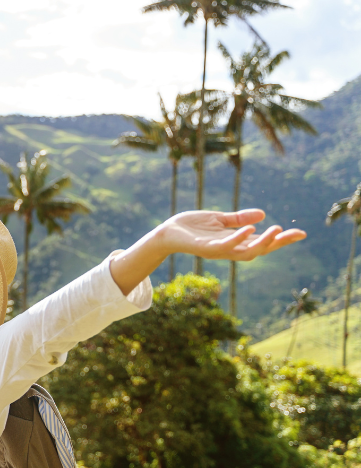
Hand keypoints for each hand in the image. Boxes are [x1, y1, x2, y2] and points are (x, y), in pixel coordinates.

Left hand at [109, 209, 304, 294]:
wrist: (166, 232)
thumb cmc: (191, 227)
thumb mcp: (219, 219)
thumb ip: (239, 219)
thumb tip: (263, 215)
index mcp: (234, 242)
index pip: (263, 243)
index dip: (281, 240)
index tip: (301, 234)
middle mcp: (229, 249)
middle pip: (259, 250)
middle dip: (278, 243)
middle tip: (295, 234)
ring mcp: (218, 250)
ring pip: (246, 252)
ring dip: (263, 242)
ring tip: (277, 230)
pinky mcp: (205, 248)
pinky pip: (225, 246)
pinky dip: (238, 238)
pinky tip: (250, 229)